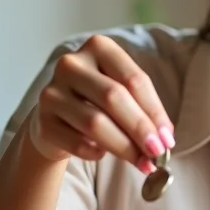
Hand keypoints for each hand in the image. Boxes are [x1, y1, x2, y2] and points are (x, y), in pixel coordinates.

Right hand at [28, 34, 174, 172]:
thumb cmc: (99, 103)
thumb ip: (144, 110)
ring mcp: (52, 92)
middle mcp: (71, 64)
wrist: (57, 119)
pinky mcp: (41, 121)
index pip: (134, 79)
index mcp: (99, 47)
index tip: (168, 139)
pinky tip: (103, 154)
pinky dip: (96, 152)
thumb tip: (165, 139)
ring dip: (124, 147)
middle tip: (157, 153)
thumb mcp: (124, 95)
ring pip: (95, 122)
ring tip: (142, 162)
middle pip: (114, 98)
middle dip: (141, 129)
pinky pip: (76, 142)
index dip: (155, 111)